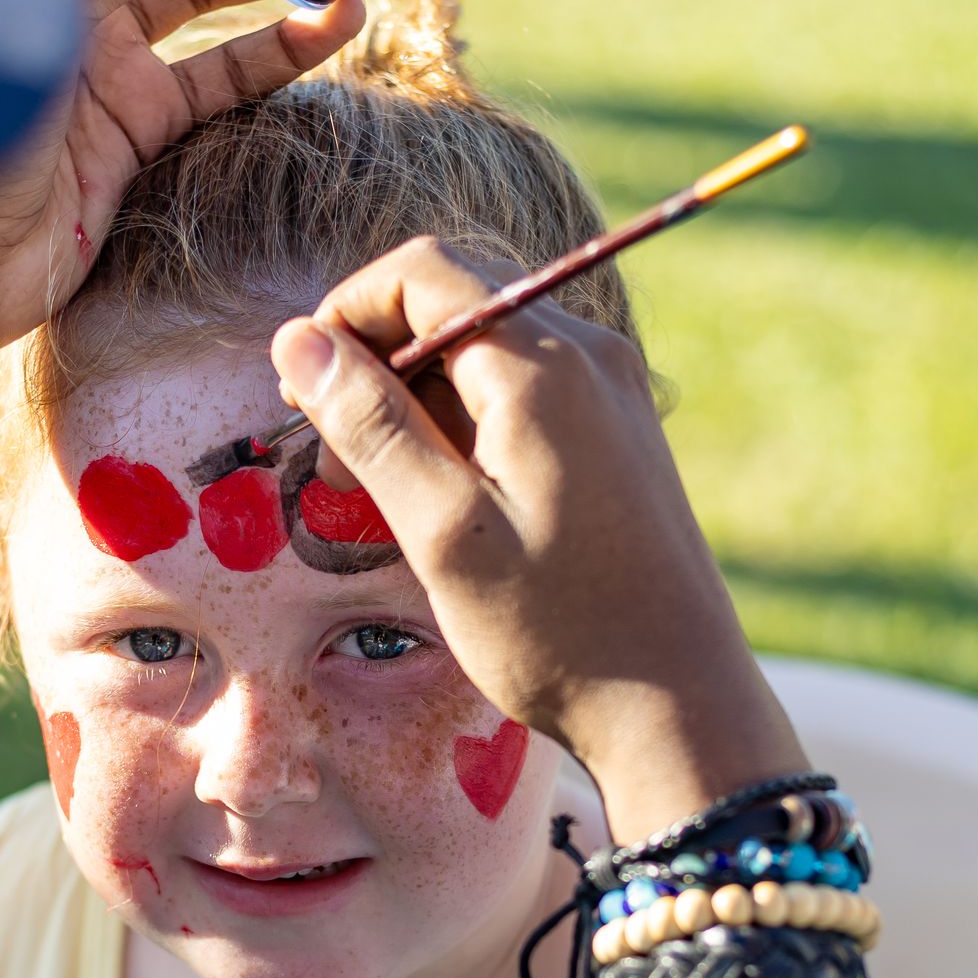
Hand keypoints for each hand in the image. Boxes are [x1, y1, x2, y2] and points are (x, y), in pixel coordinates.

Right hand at [270, 240, 799, 831]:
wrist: (680, 704)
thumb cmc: (558, 630)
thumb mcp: (443, 532)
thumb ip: (371, 426)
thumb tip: (297, 341)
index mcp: (545, 367)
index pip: (424, 273)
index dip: (346, 315)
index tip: (303, 393)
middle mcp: (589, 355)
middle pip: (455, 301)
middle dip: (378, 359)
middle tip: (333, 458)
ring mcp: (612, 391)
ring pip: (486, 347)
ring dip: (418, 397)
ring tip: (378, 492)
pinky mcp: (619, 431)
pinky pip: (524, 389)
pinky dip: (466, 421)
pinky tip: (443, 498)